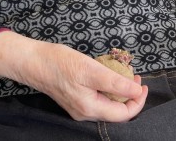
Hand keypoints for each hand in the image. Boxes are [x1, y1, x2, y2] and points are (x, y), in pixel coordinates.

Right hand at [0, 31, 147, 120]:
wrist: (33, 61)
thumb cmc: (60, 63)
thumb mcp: (91, 70)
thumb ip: (115, 82)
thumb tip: (136, 92)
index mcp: (90, 108)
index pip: (123, 114)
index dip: (137, 101)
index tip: (142, 84)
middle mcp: (85, 112)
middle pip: (116, 111)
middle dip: (129, 94)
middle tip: (133, 75)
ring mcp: (79, 106)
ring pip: (107, 103)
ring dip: (119, 89)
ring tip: (122, 72)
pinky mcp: (74, 98)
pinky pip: (98, 97)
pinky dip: (107, 87)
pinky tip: (107, 73)